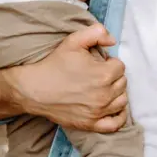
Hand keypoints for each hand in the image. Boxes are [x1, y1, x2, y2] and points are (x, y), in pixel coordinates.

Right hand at [5, 22, 128, 132]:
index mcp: (104, 74)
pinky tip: (113, 108)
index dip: (109, 62)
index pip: (120, 66)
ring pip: (122, 101)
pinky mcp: (91, 124)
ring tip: (103, 88)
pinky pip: (115, 124)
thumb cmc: (54, 65)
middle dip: (113, 76)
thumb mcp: (73, 41)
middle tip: (98, 75)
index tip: (98, 64)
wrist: (34, 89)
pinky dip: (119, 116)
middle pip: (122, 83)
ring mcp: (99, 111)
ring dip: (116, 93)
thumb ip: (97, 33)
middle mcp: (105, 94)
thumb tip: (112, 40)